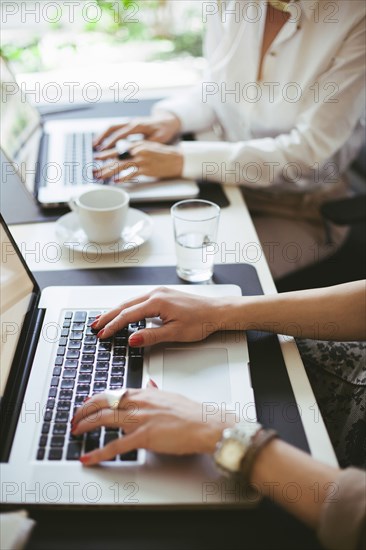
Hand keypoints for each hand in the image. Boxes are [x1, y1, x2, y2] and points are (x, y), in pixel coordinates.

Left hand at [71, 388, 231, 464]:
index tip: (84, 405)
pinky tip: (88, 458)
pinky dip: (99, 453)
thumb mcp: (170, 395)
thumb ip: (155, 390)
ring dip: (85, 425)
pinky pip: (116, 446)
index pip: (111, 393)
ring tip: (74, 431)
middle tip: (74, 419)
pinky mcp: (145, 436)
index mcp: (144, 393)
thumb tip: (149, 383)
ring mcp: (140, 419)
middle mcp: (139, 403)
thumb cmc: (191, 412)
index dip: (94, 399)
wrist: (205, 424)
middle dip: (83, 411)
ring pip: (104, 419)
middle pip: (102, 403)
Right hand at [91, 287, 228, 345]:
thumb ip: (151, 336)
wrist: (217, 311)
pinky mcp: (163, 295)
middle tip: (94, 326)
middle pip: (125, 305)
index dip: (113, 326)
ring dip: (116, 311)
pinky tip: (124, 314)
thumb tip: (131, 339)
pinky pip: (139, 301)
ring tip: (104, 321)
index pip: (128, 315)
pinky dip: (128, 308)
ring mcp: (159, 293)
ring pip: (131, 302)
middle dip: (108, 316)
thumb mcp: (175, 333)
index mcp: (157, 302)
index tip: (102, 334)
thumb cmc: (201, 321)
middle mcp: (156, 294)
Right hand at [93, 113, 181, 150]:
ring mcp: (130, 123)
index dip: (111, 142)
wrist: (168, 121)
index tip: (103, 150)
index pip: (121, 134)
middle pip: (112, 127)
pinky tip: (104, 143)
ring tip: (95, 145)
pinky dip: (108, 136)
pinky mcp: (130, 126)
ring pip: (112, 127)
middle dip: (102, 136)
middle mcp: (132, 122)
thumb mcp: (159, 139)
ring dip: (103, 135)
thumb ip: (146, 144)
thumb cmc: (164, 131)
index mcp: (138, 126)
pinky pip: (116, 129)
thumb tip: (135, 151)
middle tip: (94, 146)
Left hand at [93, 141, 183, 181]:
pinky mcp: (147, 169)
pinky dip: (123, 178)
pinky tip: (116, 182)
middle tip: (94, 171)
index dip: (105, 154)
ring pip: (121, 166)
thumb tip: (123, 157)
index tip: (96, 158)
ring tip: (100, 177)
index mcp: (137, 144)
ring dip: (109, 172)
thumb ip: (135, 150)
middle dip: (103, 165)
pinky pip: (132, 174)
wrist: (177, 159)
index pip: (117, 149)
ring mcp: (142, 160)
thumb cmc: (163, 155)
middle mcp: (137, 150)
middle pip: (116, 158)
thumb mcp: (147, 148)